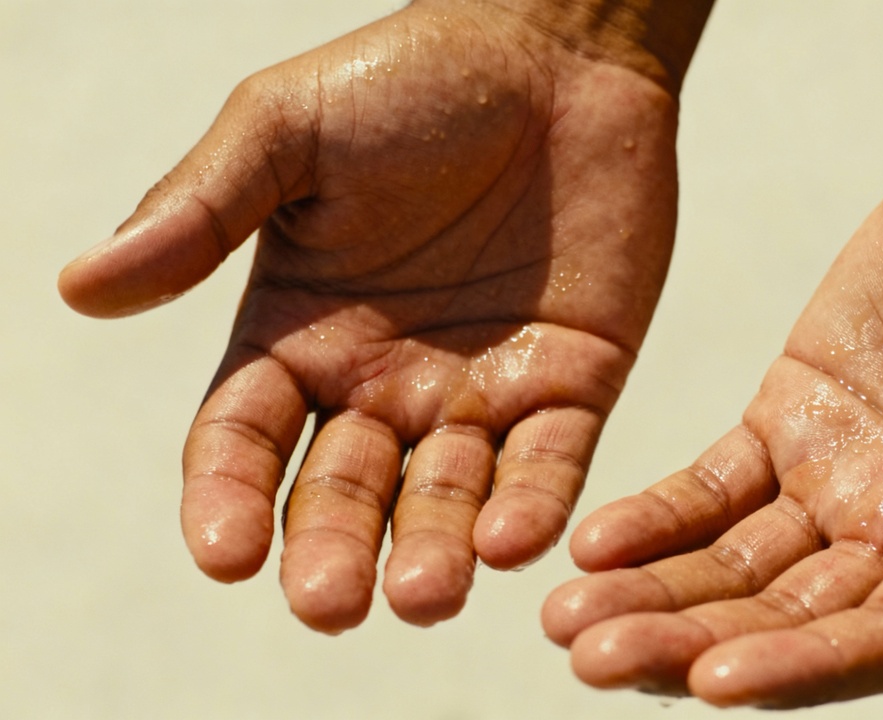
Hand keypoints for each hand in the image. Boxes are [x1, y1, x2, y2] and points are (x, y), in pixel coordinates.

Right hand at [58, 1, 680, 632]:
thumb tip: (82, 285)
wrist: (555, 54)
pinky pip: (549, 463)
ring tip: (424, 594)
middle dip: (333, 551)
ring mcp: (478, 392)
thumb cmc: (411, 79)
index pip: (245, 442)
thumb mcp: (287, 131)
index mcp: (297, 336)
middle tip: (331, 601)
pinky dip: (533, 507)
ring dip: (433, 553)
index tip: (226, 552)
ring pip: (446, 500)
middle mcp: (382, 384)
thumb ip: (200, 210)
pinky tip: (512, 543)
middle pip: (343, 494)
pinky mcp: (570, 385)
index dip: (230, 499)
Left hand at [542, 118, 882, 706]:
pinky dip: (656, 518)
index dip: (810, 666)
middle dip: (694, 641)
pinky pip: (712, 485)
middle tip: (595, 660)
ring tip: (566, 623)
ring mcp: (842, 480)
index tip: (718, 681)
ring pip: (737, 563)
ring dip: (654, 593)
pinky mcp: (790, 420)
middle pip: (792, 618)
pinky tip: (592, 543)